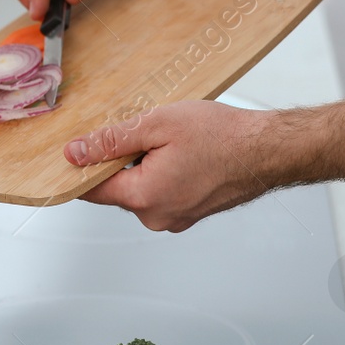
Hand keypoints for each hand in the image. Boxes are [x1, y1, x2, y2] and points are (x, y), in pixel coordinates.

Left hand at [64, 101, 283, 231]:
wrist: (269, 150)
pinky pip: (161, 193)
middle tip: (141, 133)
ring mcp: (176, 218)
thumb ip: (110, 141)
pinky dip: (162, 174)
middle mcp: (157, 217)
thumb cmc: (223, 137)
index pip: (91, 189)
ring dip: (143, 166)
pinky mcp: (189, 213)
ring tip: (168, 142)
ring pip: (140, 189)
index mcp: (144, 198)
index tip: (81, 149)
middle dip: (120, 161)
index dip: (82, 167)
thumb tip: (75, 153)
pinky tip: (180, 154)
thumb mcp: (156, 125)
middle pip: (116, 188)